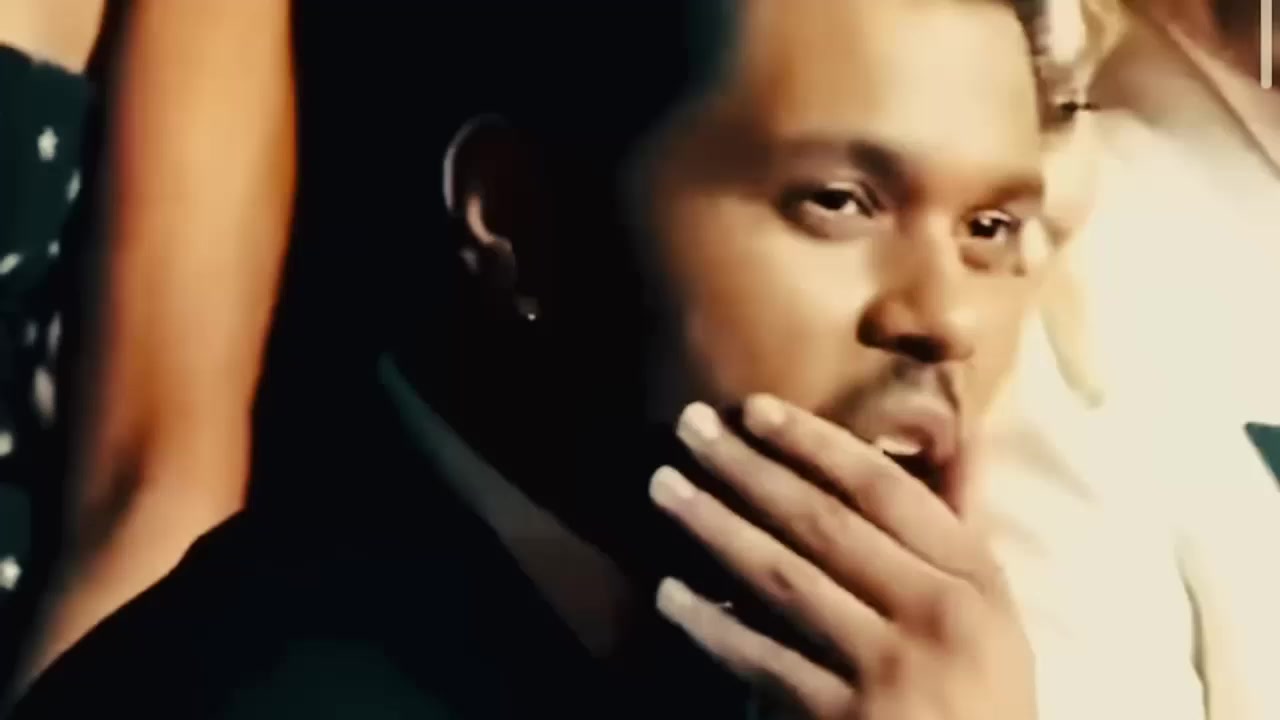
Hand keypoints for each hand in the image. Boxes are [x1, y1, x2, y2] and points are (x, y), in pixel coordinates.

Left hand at [649, 395, 1033, 719]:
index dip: (816, 443)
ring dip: (716, 526)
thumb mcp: (994, 612)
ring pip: (786, 580)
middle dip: (749, 468)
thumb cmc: (983, 698)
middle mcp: (934, 613)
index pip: (885, 490)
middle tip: (689, 424)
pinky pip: (766, 661)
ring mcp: (890, 669)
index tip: (756, 408)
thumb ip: (963, 526)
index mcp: (974, 580)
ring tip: (663, 486)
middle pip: (825, 523)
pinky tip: (671, 595)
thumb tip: (963, 429)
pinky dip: (716, 626)